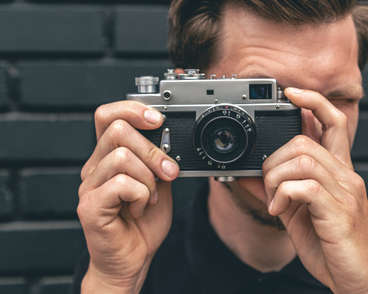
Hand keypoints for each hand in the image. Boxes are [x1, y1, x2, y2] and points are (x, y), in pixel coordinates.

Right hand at [77, 101, 179, 293]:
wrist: (134, 257)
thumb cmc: (144, 221)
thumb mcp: (158, 181)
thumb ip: (158, 159)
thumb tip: (168, 137)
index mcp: (109, 156)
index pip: (108, 116)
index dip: (132, 109)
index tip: (158, 120)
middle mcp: (95, 167)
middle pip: (117, 130)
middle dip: (153, 151)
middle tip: (168, 172)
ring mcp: (89, 186)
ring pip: (123, 156)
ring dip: (149, 179)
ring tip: (150, 198)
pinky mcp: (90, 206)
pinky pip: (122, 184)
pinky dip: (142, 196)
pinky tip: (140, 209)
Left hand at [262, 88, 367, 293]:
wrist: (359, 280)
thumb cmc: (331, 246)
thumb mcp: (298, 214)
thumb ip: (279, 191)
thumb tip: (249, 175)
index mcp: (338, 172)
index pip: (333, 122)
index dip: (313, 102)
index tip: (291, 92)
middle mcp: (346, 175)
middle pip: (305, 139)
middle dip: (274, 158)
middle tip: (268, 183)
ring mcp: (345, 191)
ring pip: (302, 158)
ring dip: (276, 178)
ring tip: (275, 201)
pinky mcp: (339, 210)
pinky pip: (305, 185)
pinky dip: (283, 195)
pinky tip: (278, 212)